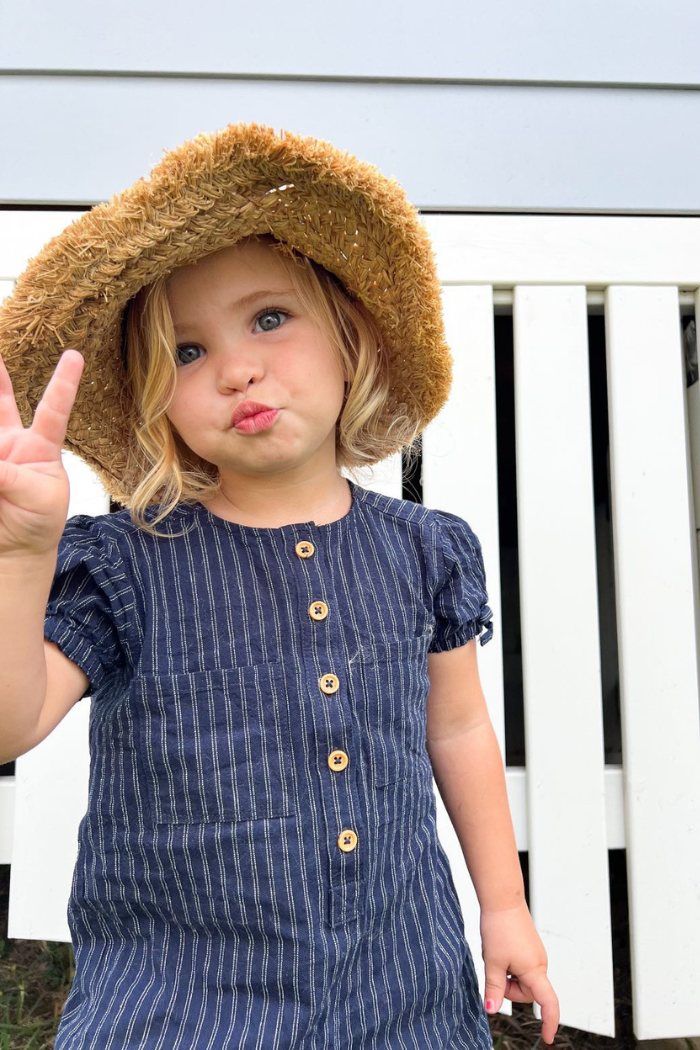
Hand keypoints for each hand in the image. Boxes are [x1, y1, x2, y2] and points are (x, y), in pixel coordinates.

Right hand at [0, 348, 84, 557]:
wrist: (15, 550)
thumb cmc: (39, 522)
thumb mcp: (39, 499)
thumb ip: (11, 477)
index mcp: (42, 448)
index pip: (54, 410)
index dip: (63, 383)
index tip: (74, 356)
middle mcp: (12, 443)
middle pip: (1, 402)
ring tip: (3, 453)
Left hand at [480, 899, 559, 1044]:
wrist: (502, 899)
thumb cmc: (500, 927)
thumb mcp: (492, 961)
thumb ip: (493, 988)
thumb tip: (491, 1010)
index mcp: (535, 970)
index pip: (549, 1003)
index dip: (550, 1023)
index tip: (548, 1038)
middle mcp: (539, 963)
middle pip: (526, 993)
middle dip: (509, 989)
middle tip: (495, 970)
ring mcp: (535, 955)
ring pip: (521, 980)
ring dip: (507, 976)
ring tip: (496, 955)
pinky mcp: (529, 947)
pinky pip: (520, 967)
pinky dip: (509, 967)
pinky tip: (500, 951)